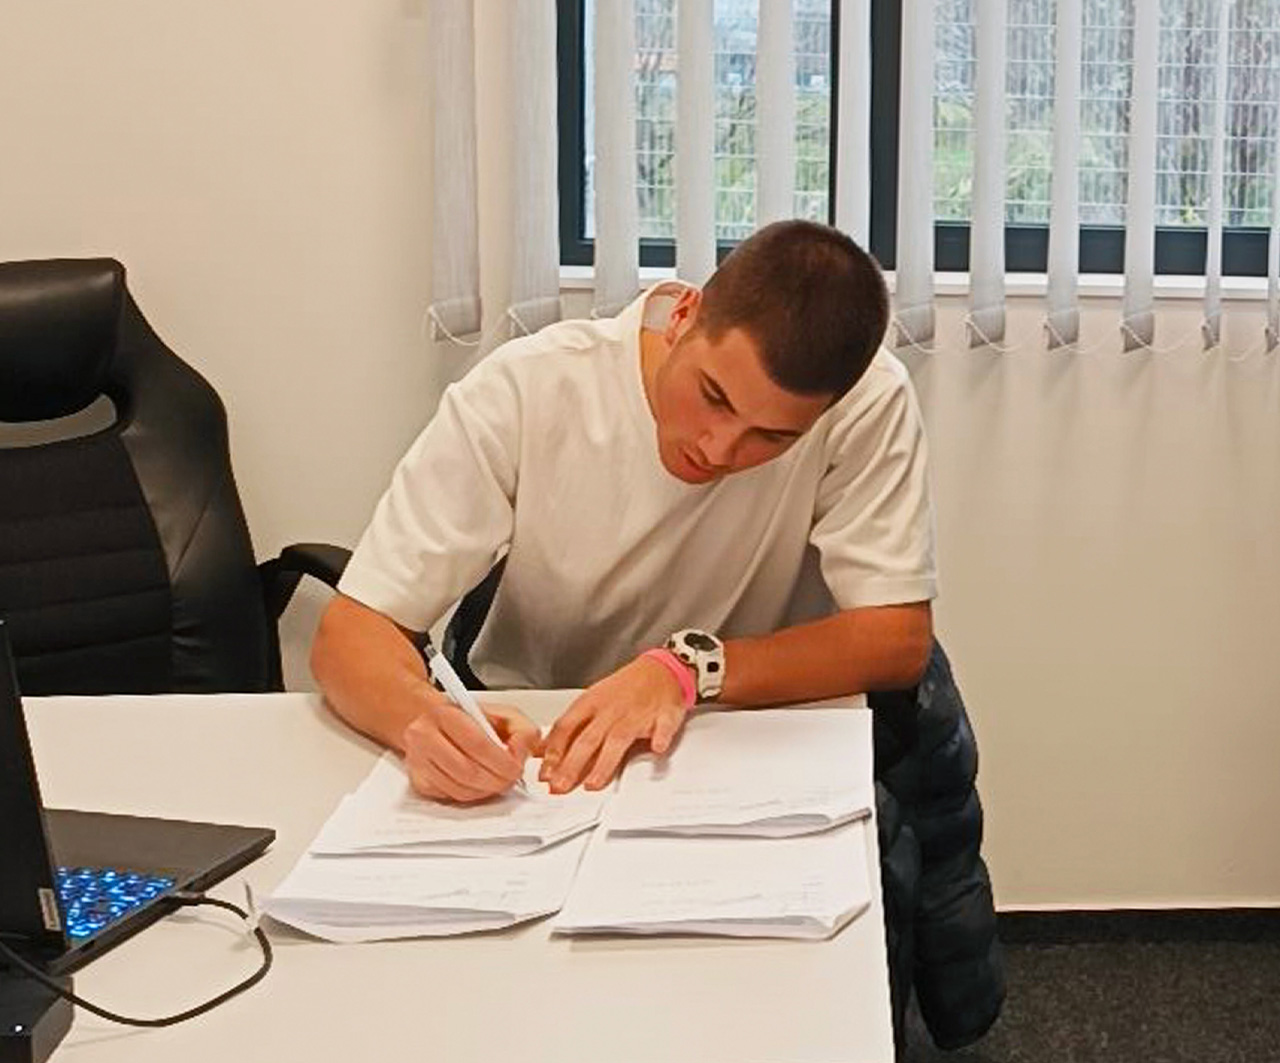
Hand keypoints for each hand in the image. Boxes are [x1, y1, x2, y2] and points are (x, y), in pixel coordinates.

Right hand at [402, 699, 542, 802]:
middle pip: (468, 771)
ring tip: (497, 781)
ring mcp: (418, 761)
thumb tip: (520, 752)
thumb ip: (522, 730)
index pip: (477, 744)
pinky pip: (451, 797)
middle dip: (497, 781)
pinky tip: (480, 784)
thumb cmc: (471, 720)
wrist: (438, 724)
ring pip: (460, 789)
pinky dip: (472, 795)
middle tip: (511, 779)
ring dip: (486, 791)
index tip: (516, 768)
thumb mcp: (503, 714)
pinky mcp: (419, 781)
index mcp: (446, 714)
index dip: (502, 762)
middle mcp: (425, 736)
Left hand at [540, 655, 690, 792]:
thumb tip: (542, 750)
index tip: (545, 773)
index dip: (554, 751)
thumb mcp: (592, 701)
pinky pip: (662, 727)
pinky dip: (660, 737)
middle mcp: (611, 709)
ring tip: (593, 784)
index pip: (566, 727)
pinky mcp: (664, 715)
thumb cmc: (625, 688)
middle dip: (572, 765)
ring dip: (604, 762)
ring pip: (618, 739)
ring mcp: (637, 713)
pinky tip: (657, 748)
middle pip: (588, 739)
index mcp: (591, 703)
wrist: (660, 669)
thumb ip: (569, 727)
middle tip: (560, 787)